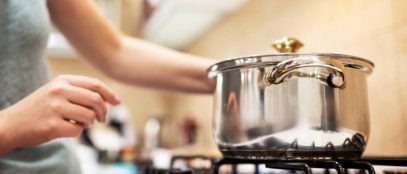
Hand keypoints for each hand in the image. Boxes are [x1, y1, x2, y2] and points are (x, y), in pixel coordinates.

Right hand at [0, 75, 119, 151]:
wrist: (11, 124)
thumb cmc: (39, 108)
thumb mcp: (56, 91)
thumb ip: (79, 91)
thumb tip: (108, 98)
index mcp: (62, 81)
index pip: (95, 84)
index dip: (110, 94)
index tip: (117, 102)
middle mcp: (59, 91)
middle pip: (96, 100)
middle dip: (103, 112)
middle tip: (102, 119)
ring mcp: (55, 108)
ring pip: (89, 116)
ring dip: (89, 123)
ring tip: (79, 123)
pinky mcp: (52, 125)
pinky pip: (78, 130)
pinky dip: (77, 132)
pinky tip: (66, 129)